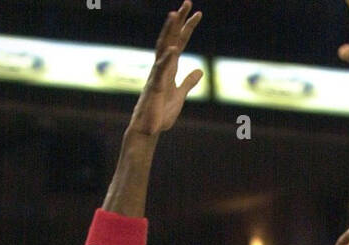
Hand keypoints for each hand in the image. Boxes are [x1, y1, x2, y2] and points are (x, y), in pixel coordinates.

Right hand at [128, 4, 202, 137]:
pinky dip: (167, 60)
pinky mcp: (154, 87)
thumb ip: (189, 82)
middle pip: (171, 38)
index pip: (180, 42)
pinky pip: (160, 71)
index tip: (197, 13)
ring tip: (175, 14)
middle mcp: (162, 66)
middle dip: (178, 20)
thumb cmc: (161, 113)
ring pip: (162, 48)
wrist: (148, 129)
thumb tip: (200, 70)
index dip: (188, 27)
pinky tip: (174, 49)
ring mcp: (157, 75)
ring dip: (169, 31)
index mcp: (169, 67)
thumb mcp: (180, 95)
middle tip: (187, 2)